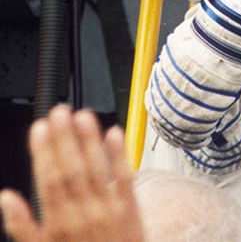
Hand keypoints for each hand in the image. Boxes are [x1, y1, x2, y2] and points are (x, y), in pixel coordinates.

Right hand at [0, 105, 144, 241]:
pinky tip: (114, 132)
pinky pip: (125, 178)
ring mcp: (108, 211)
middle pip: (71, 169)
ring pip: (96, 169)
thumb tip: (6, 198)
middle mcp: (82, 215)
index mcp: (58, 226)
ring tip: (82, 114)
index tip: (39, 128)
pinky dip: (119, 155)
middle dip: (64, 138)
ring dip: (89, 140)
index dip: (43, 153)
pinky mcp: (130, 210)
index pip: (48, 181)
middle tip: (59, 111)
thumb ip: (22, 227)